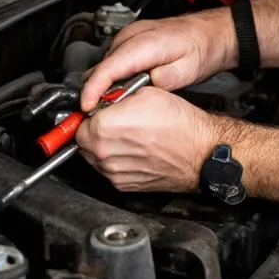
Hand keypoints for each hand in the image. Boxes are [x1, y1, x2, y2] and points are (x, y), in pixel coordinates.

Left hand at [76, 87, 222, 192]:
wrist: (199, 152)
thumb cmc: (179, 123)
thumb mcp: (146, 93)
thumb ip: (117, 97)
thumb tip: (105, 99)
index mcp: (106, 127)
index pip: (79, 121)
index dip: (92, 113)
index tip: (100, 111)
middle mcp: (105, 154)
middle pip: (82, 141)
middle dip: (94, 131)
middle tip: (113, 122)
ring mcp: (113, 173)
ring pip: (94, 157)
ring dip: (104, 146)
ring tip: (127, 135)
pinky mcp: (123, 186)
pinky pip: (108, 171)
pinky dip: (115, 160)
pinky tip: (134, 150)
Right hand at [80, 12, 235, 110]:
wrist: (208, 33)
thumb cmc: (199, 48)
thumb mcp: (188, 70)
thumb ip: (166, 79)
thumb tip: (146, 88)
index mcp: (145, 42)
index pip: (108, 67)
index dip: (93, 89)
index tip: (86, 107)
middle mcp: (132, 36)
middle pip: (101, 67)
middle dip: (96, 92)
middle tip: (103, 115)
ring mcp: (128, 36)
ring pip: (104, 65)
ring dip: (104, 85)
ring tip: (115, 104)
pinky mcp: (128, 40)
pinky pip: (111, 60)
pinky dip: (111, 76)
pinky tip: (122, 89)